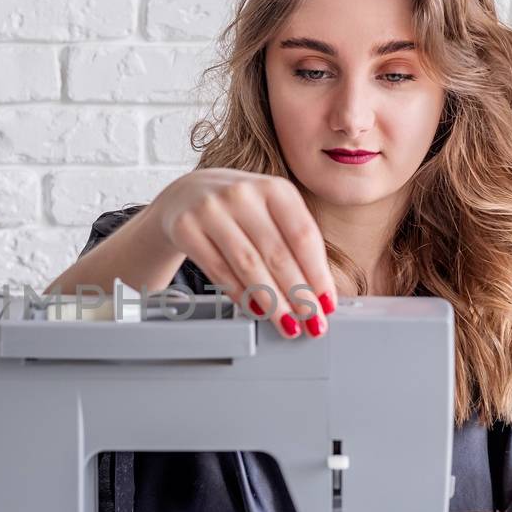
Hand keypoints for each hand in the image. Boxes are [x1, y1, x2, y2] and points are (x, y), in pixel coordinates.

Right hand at [148, 168, 337, 338]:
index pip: (303, 235)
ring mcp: (210, 209)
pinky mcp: (185, 228)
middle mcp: (242, 193)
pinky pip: (218, 270)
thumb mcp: (270, 211)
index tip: (327, 303)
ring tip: (287, 324)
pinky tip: (256, 310)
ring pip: (248, 265)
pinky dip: (240, 294)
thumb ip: (293, 242)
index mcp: (274, 187)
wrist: (185, 195)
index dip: (318, 273)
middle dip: (298, 295)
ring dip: (272, 301)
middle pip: (277, 254)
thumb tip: (317, 292)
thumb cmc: (238, 209)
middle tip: (311, 321)